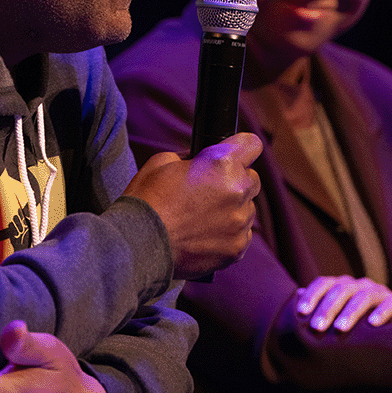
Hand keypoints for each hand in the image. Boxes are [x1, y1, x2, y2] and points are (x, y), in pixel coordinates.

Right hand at [124, 132, 261, 279]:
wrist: (139, 245)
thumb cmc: (147, 200)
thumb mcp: (162, 161)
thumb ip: (191, 158)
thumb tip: (201, 163)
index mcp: (222, 163)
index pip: (252, 144)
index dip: (241, 147)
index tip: (234, 153)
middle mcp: (238, 191)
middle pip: (252, 179)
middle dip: (235, 181)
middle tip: (208, 190)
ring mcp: (240, 222)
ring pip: (247, 209)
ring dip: (232, 209)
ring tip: (201, 218)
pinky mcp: (237, 248)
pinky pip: (242, 234)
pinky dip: (228, 234)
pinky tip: (203, 236)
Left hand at [295, 275, 391, 331]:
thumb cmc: (358, 319)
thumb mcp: (339, 312)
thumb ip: (320, 305)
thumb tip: (293, 299)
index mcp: (343, 284)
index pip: (324, 283)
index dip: (312, 296)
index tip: (301, 313)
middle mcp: (360, 284)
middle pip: (341, 290)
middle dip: (327, 308)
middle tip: (316, 327)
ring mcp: (380, 291)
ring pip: (364, 296)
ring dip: (351, 312)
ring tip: (340, 328)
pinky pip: (391, 303)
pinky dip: (382, 312)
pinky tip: (373, 324)